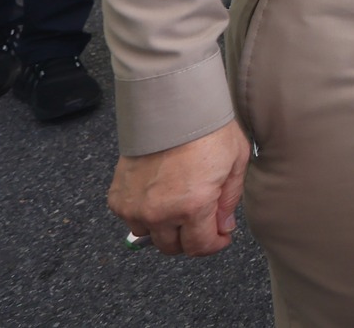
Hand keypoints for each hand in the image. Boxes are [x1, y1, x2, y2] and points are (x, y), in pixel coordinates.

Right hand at [108, 119, 250, 256]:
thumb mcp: (235, 163)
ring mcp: (135, 206)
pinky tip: (160, 196)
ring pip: (150, 235)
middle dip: (191, 239)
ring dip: (165, 228)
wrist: (173, 106)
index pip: (199, 247)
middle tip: (202, 222)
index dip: (213, 245)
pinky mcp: (118, 196)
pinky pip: (131, 218)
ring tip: (179, 206)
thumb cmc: (208, 129)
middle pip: (172, 247)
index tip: (220, 237)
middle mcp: (159, 212)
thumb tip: (224, 227)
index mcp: (192, 206)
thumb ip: (229, 201)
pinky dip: (144, 214)